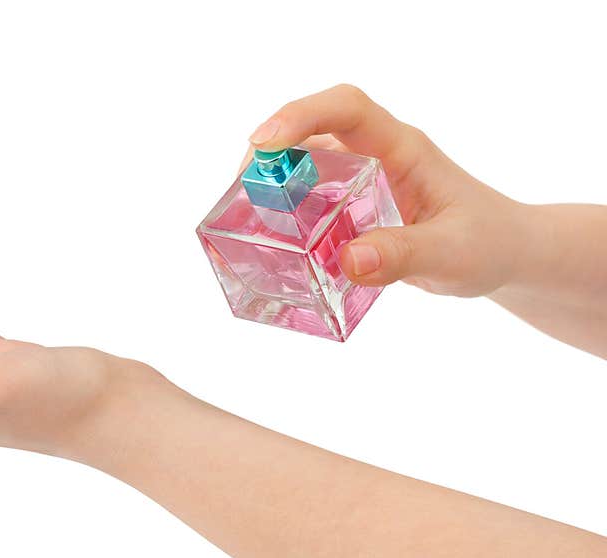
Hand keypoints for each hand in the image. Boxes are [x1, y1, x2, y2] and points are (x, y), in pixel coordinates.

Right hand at [242, 84, 528, 296]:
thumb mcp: (452, 252)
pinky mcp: (354, 209)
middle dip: (270, 154)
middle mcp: (375, 157)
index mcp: (401, 149)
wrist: (502, 254)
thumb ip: (404, 255)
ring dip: (273, 186)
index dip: (301, 116)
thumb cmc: (487, 243)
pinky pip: (311, 201)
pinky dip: (287, 216)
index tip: (263, 143)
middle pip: (312, 134)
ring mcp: (362, 182)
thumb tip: (347, 261)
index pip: (346, 110)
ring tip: (247, 219)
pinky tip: (276, 245)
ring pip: (305, 167)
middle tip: (240, 192)